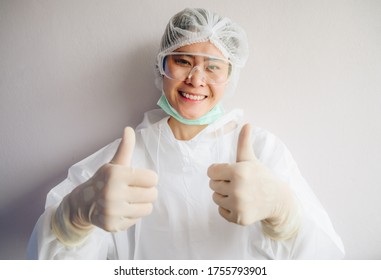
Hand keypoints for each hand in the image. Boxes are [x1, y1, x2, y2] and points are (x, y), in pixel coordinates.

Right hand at [52, 127, 157, 244]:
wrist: (83, 203)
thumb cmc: (105, 180)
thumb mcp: (114, 163)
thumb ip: (125, 147)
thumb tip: (129, 129)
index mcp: (116, 174)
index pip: (153, 178)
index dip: (148, 179)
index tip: (140, 179)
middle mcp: (113, 193)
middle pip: (153, 194)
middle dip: (147, 192)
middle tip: (135, 191)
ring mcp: (112, 211)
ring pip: (147, 209)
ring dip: (142, 205)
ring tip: (130, 201)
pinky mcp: (112, 225)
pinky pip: (137, 220)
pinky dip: (132, 216)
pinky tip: (121, 211)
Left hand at [208, 124, 299, 238]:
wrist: (278, 200)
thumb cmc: (261, 177)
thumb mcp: (251, 160)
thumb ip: (244, 143)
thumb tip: (246, 123)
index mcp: (238, 171)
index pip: (211, 171)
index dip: (219, 171)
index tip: (229, 172)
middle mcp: (238, 189)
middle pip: (212, 185)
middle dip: (222, 183)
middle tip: (237, 184)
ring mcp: (239, 205)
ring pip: (215, 198)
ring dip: (224, 196)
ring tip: (239, 193)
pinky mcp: (239, 218)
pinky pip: (221, 211)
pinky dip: (228, 209)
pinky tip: (241, 204)